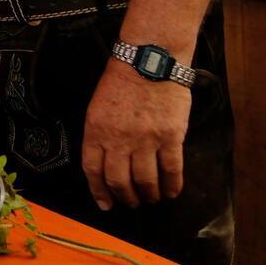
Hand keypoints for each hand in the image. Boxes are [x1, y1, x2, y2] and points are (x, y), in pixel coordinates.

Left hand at [80, 60, 191, 209]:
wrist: (150, 60)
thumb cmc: (122, 81)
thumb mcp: (98, 106)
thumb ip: (100, 134)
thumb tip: (105, 162)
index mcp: (96, 130)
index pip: (93, 170)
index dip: (99, 191)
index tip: (106, 204)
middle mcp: (119, 139)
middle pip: (119, 180)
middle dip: (126, 198)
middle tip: (132, 203)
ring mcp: (146, 140)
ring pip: (145, 180)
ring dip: (149, 195)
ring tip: (152, 198)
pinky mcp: (170, 137)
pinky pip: (171, 170)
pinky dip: (172, 186)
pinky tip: (172, 192)